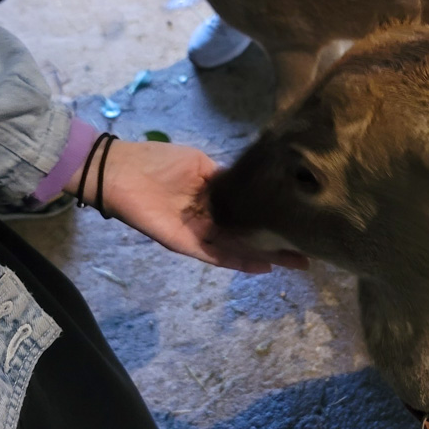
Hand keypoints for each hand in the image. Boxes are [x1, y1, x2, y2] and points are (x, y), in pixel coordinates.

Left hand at [66, 140, 309, 273]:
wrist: (121, 172)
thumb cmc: (158, 162)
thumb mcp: (200, 163)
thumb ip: (225, 178)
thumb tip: (252, 184)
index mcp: (214, 197)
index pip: (249, 211)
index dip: (271, 217)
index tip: (298, 221)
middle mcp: (210, 219)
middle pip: (249, 235)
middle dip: (276, 244)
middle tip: (307, 253)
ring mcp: (200, 233)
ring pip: (239, 248)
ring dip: (266, 257)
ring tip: (296, 263)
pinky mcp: (186, 244)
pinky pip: (216, 256)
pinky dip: (239, 262)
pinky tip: (263, 267)